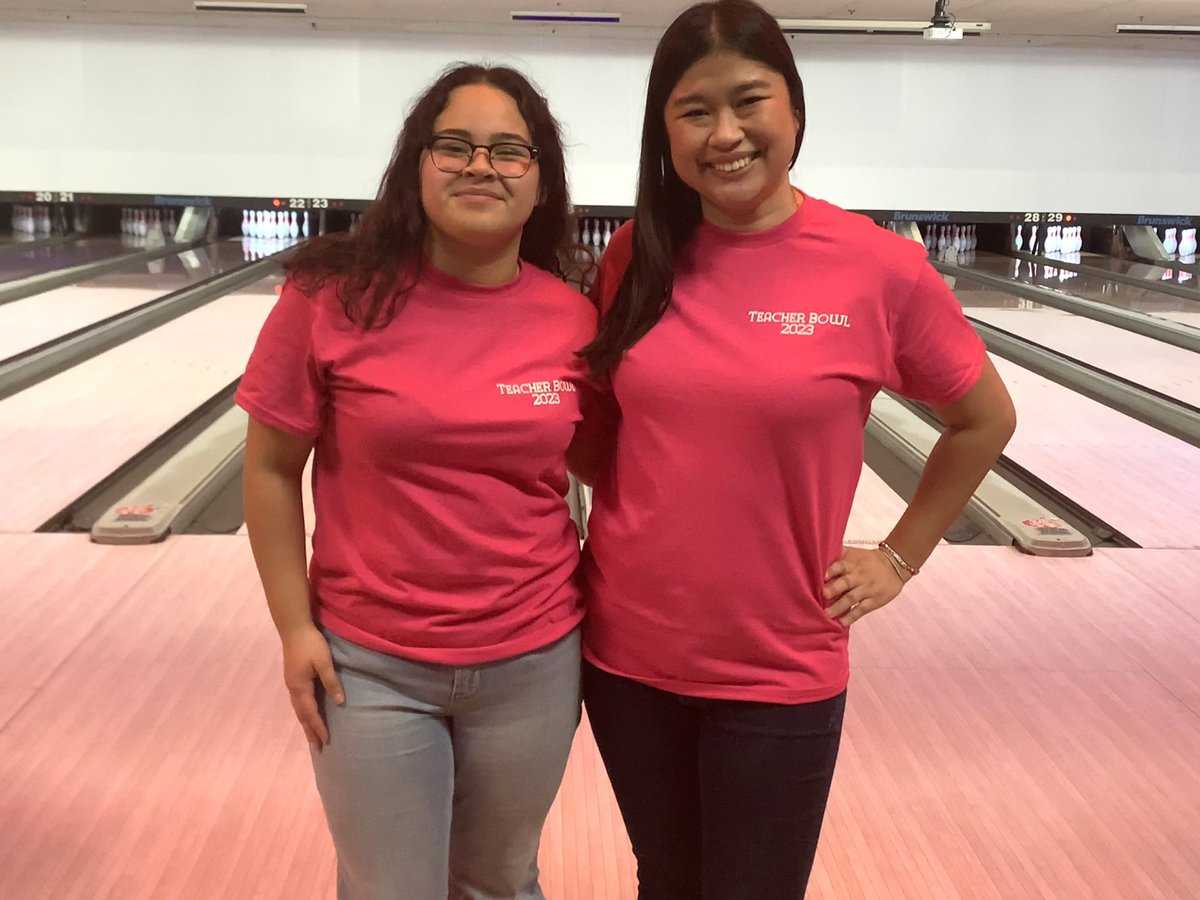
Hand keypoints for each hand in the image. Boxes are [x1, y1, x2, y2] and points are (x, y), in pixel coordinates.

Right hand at [280, 624, 343, 750]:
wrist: (294, 628)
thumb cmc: (311, 644)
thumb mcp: (324, 662)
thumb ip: (331, 682)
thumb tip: (339, 702)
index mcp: (300, 687)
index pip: (311, 713)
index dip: (319, 727)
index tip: (326, 741)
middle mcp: (293, 689)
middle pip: (302, 715)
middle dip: (310, 731)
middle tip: (317, 747)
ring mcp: (291, 684)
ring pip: (298, 710)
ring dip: (305, 724)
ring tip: (312, 736)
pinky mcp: (292, 678)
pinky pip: (298, 702)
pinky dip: (303, 713)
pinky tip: (307, 714)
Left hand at [822, 545, 909, 626]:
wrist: (894, 565)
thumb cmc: (867, 560)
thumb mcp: (854, 553)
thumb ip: (838, 553)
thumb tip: (818, 552)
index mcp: (852, 564)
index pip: (840, 566)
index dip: (832, 571)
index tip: (823, 577)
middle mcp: (858, 576)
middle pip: (845, 582)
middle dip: (834, 589)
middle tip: (824, 595)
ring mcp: (867, 589)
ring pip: (851, 598)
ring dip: (839, 607)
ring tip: (827, 614)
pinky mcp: (874, 600)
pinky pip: (862, 609)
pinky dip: (852, 616)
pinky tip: (842, 623)